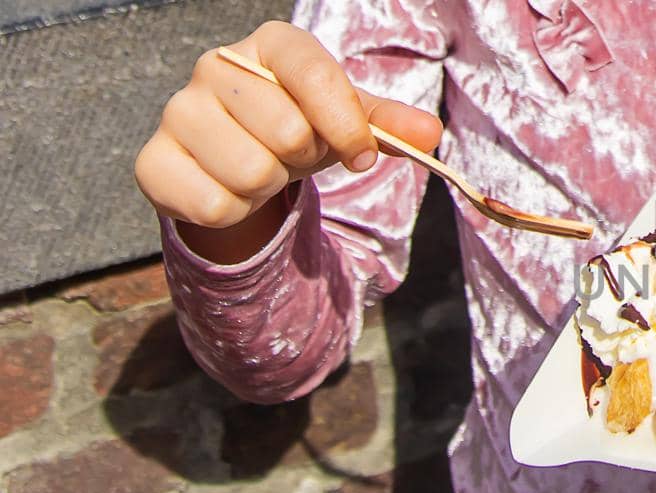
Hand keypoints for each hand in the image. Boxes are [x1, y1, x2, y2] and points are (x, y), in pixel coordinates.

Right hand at [134, 21, 441, 263]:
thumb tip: (429, 134)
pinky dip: (236, 212)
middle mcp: (215, 66)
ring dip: (270, 188)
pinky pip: (214, 205)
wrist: (238, 162)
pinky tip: (231, 190)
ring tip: (262, 170)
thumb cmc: (301, 129)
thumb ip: (391, 126)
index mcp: (270, 44)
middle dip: (304, 159)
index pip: (314, 75)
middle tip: (293, 155)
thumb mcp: (349, 122)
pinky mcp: (153, 161)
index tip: (361, 157)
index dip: (347, 126)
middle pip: (287, 131)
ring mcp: (177, 111)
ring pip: (251, 172)